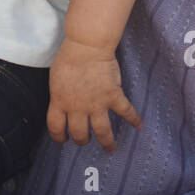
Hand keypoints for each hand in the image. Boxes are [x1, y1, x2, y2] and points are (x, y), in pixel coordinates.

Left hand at [46, 37, 141, 152]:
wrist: (87, 46)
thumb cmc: (69, 58)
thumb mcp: (55, 80)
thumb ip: (60, 95)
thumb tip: (63, 104)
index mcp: (60, 101)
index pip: (55, 127)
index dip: (58, 136)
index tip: (63, 139)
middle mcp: (77, 107)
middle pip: (79, 133)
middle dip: (82, 140)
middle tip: (86, 141)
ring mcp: (96, 104)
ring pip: (102, 131)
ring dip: (107, 142)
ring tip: (110, 149)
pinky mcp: (113, 96)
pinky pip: (125, 111)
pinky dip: (133, 119)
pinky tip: (139, 125)